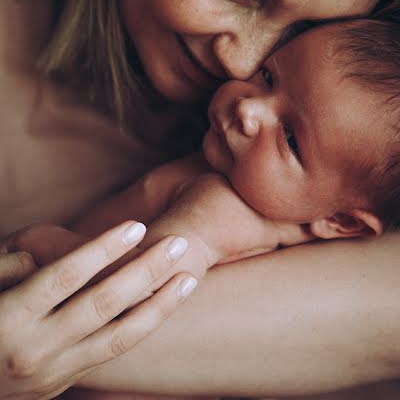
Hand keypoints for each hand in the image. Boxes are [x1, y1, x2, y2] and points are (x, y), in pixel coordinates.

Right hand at [0, 222, 195, 399]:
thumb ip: (13, 268)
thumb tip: (47, 260)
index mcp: (10, 318)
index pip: (67, 276)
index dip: (104, 249)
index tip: (136, 226)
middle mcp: (35, 349)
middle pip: (102, 303)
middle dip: (145, 271)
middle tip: (177, 244)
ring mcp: (52, 372)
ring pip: (118, 337)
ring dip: (158, 305)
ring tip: (188, 277)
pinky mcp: (63, 383)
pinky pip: (113, 353)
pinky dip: (143, 327)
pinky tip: (165, 306)